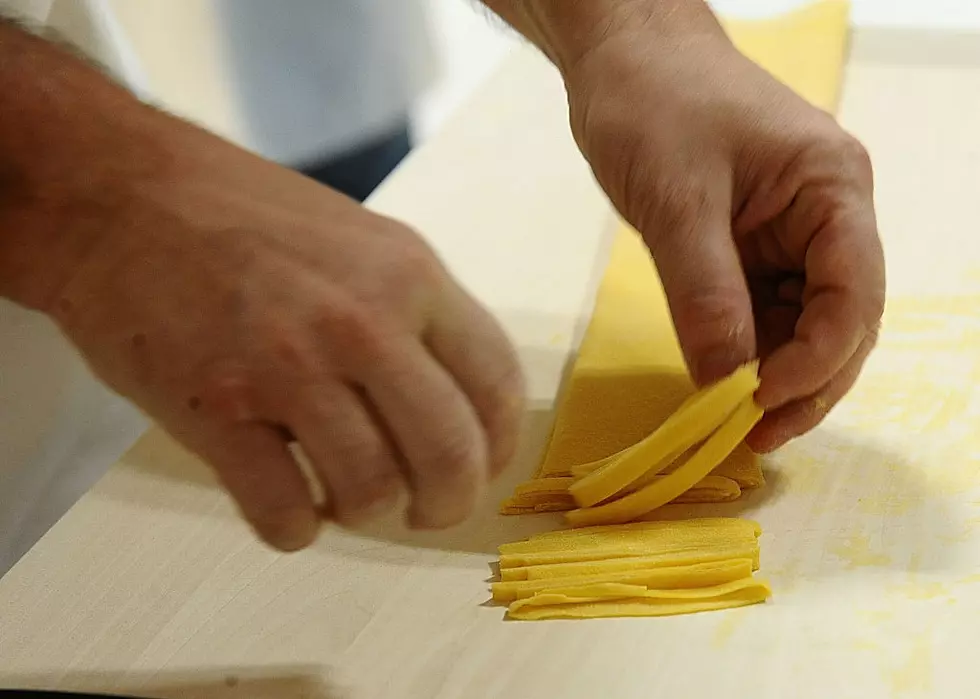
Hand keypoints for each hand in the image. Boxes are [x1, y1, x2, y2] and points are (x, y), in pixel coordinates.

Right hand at [42, 117, 523, 549]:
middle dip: (446, 503)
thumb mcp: (361, 239)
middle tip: (422, 510)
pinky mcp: (217, 410)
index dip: (498, 447)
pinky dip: (295, 529)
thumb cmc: (243, 216)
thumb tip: (456, 400)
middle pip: (448, 453)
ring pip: (371, 490)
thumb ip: (415, 312)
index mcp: (409, 275)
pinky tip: (288, 505)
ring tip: (343, 496)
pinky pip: (284, 512)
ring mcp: (288, 367)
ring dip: (366, 514)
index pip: (497, 384)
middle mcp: (362, 322)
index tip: (480, 469)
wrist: (119, 195)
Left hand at [562, 23, 884, 451]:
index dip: (819, 359)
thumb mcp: (678, 200)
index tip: (761, 401)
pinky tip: (717, 384)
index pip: (855, 293)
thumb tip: (724, 382)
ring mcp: (788, 235)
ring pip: (799, 325)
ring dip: (772, 376)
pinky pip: (759, 312)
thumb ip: (705, 292)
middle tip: (754, 437)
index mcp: (832, 189)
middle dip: (803, 382)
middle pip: (839, 321)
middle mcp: (825, 218)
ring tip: (732, 426)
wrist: (621, 58)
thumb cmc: (654, 102)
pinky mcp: (748, 248)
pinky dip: (742, 352)